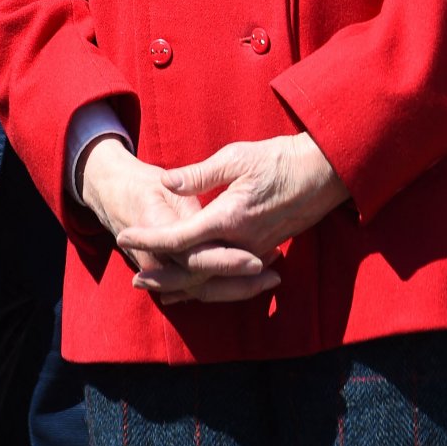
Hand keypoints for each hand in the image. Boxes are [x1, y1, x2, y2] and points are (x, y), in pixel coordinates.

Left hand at [115, 133, 347, 303]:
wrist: (321, 174)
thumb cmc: (278, 159)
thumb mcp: (236, 157)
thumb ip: (199, 174)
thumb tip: (166, 182)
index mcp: (229, 217)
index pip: (179, 237)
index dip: (149, 238)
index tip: (124, 236)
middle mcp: (240, 242)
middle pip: (192, 271)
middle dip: (161, 276)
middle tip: (134, 279)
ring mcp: (253, 251)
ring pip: (212, 280)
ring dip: (183, 286)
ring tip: (157, 288)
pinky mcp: (263, 252)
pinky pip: (229, 278)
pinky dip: (207, 284)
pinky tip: (194, 285)